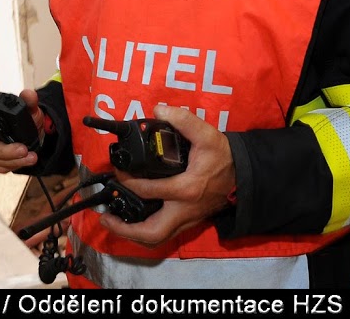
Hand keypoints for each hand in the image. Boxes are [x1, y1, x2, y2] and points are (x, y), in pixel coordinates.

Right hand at [0, 88, 44, 172]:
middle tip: (23, 150)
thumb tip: (29, 94)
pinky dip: (12, 166)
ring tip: (31, 157)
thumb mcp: (28, 107)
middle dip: (5, 151)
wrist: (29, 132)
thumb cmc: (23, 117)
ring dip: (12, 160)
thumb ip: (29, 100)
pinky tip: (25, 162)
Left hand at [100, 104, 234, 246]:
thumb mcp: (207, 134)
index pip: (148, 191)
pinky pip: (164, 234)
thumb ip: (183, 120)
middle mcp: (184, 210)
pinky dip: (145, 231)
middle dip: (125, 229)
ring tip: (113, 222)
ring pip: (157, 238)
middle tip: (105, 217)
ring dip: (132, 234)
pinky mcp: (189, 221)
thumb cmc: (224, 156)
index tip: (117, 173)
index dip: (127, 182)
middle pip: (152, 233)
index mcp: (186, 189)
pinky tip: (133, 220)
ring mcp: (187, 219)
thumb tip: (158, 110)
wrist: (245, 175)